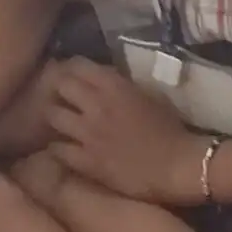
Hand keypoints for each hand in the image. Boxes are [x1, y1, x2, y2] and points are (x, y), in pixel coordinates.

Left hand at [36, 58, 206, 204]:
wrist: (179, 165)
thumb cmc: (171, 129)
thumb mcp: (149, 95)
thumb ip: (123, 85)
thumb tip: (105, 81)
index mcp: (114, 86)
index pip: (78, 65)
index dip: (71, 69)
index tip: (71, 74)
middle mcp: (95, 105)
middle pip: (60, 86)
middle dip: (59, 90)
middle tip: (63, 98)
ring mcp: (88, 133)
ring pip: (52, 115)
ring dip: (55, 117)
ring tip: (59, 123)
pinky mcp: (86, 161)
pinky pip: (58, 149)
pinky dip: (57, 147)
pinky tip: (62, 149)